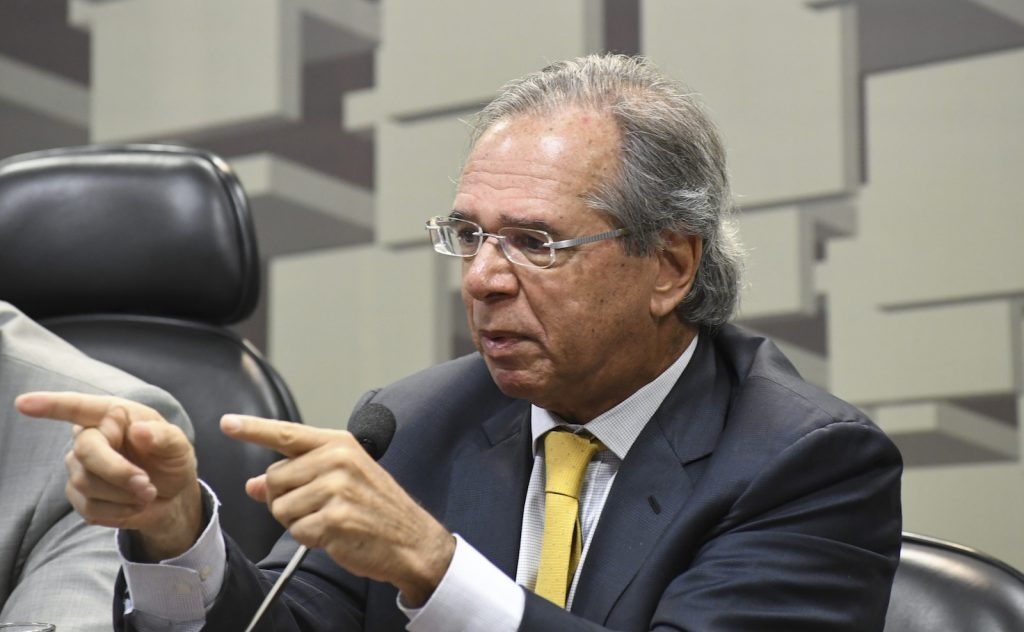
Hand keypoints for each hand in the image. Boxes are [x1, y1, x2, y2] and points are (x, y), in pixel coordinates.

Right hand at [15, 391, 201, 559]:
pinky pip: (90, 506)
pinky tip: (135, 505)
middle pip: (86, 452)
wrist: (170, 495)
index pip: (78, 407)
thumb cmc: (170, 460)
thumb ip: (163, 437)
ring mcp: (79, 466)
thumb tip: (140, 431)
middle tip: (147, 486)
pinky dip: (119, 510)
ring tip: (148, 493)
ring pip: (87, 483)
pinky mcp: (78, 495)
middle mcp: (90, 437)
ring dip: (124, 494)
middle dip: (118, 472)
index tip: (24, 403)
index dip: (50, 405)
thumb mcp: (178, 446)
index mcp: (113, 415)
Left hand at [221, 415, 455, 605]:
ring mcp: (337, 489)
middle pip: (275, 479)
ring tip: (330, 520)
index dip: (253, 429)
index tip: (227, 423)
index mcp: (339, 445)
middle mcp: (337, 460)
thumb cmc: (377, 508)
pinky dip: (311, 539)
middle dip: (286, 499)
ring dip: (298, 522)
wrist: (412, 540)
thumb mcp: (341, 481)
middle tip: (320, 507)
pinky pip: (297, 531)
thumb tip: (253, 485)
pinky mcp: (335, 518)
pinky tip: (336, 535)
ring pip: (281, 508)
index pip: (287, 434)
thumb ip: (296, 478)